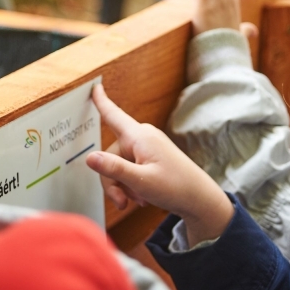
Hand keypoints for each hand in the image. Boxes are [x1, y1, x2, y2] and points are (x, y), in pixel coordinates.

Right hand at [85, 84, 234, 244]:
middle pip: (110, 156)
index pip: (113, 115)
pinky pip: (129, 169)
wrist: (200, 199)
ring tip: (138, 200)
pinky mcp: (151, 158)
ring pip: (118, 166)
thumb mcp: (141, 181)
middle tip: (122, 202)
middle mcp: (142, 138)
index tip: (95, 86)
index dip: (101, 101)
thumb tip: (89, 158)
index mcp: (139, 137)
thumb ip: (113, 168)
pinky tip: (142, 197)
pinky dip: (131, 184)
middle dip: (113, 180)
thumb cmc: (176, 187)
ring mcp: (147, 148)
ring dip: (123, 185)